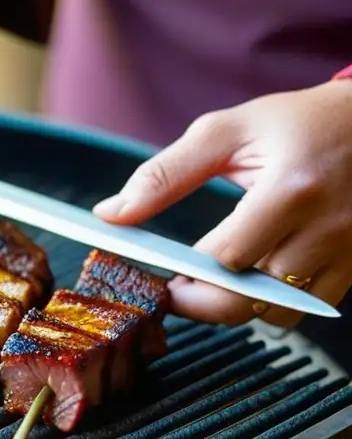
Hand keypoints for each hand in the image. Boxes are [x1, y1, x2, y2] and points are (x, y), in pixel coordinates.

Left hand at [93, 79, 351, 327]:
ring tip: (217, 279)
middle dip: (201, 304)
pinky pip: (305, 311)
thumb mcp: (225, 132)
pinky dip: (272, 305)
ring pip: (277, 315)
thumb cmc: (297, 123)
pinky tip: (255, 277)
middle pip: (250, 301)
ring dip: (238, 307)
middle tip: (176, 289)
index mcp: (291, 190)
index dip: (185, 275)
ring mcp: (348, 252)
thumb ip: (163, 176)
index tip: (160, 273)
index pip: (226, 258)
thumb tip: (110, 215)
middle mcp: (326, 228)